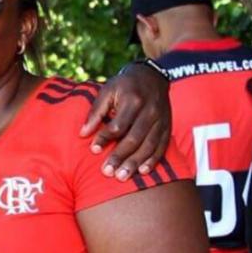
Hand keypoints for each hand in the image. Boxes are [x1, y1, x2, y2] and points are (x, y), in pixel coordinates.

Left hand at [80, 63, 170, 180]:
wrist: (152, 76)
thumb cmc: (125, 85)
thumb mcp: (107, 91)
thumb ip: (95, 112)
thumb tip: (83, 134)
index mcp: (133, 100)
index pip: (118, 125)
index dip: (105, 138)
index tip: (94, 151)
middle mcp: (150, 111)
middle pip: (134, 138)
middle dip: (120, 156)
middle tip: (107, 172)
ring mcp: (161, 120)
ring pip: (148, 145)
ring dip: (135, 162)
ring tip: (122, 176)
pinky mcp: (168, 126)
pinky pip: (162, 146)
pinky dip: (153, 159)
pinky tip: (143, 171)